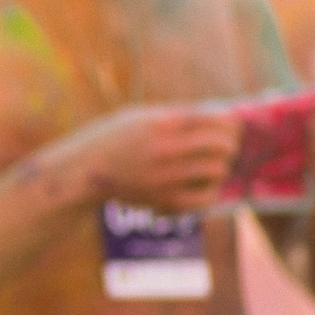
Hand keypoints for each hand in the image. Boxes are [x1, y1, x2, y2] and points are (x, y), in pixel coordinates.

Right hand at [59, 103, 241, 212]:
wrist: (83, 171)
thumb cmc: (113, 139)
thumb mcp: (141, 116)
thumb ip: (178, 116)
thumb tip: (220, 117)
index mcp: (161, 122)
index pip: (216, 119)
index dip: (231, 122)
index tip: (230, 126)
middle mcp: (165, 148)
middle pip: (222, 144)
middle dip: (229, 144)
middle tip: (224, 146)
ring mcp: (165, 176)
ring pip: (218, 169)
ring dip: (220, 166)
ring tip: (212, 165)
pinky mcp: (163, 199)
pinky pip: (205, 197)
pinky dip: (211, 191)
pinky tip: (202, 186)